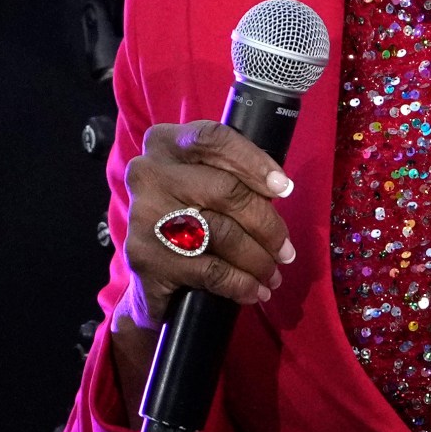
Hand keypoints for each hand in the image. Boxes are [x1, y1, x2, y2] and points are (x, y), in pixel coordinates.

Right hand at [114, 121, 297, 341]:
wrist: (148, 266)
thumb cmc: (188, 213)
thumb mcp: (203, 179)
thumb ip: (232, 174)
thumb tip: (280, 188)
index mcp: (166, 144)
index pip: (214, 139)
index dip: (254, 161)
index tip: (284, 188)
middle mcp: (148, 174)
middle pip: (225, 191)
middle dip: (266, 225)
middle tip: (286, 250)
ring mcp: (144, 216)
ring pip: (221, 233)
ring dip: (258, 259)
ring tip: (273, 274)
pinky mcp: (145, 259)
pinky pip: (209, 270)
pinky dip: (240, 284)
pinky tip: (254, 291)